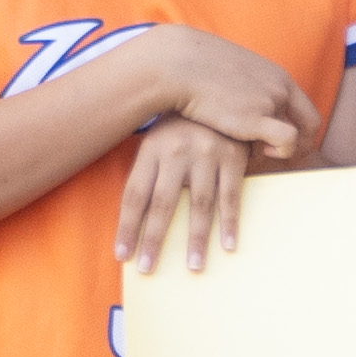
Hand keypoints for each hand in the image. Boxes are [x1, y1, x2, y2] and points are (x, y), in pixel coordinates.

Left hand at [112, 112, 270, 277]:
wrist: (214, 87)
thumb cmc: (180, 126)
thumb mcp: (156, 142)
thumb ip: (147, 174)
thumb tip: (130, 219)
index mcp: (151, 149)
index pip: (134, 195)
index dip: (127, 227)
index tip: (122, 255)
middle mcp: (176, 153)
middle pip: (162, 204)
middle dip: (154, 239)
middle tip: (148, 268)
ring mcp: (206, 155)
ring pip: (199, 205)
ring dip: (196, 239)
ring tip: (194, 267)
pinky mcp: (233, 157)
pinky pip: (231, 195)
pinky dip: (230, 222)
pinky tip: (228, 245)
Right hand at [144, 28, 319, 164]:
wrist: (176, 64)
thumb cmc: (192, 68)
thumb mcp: (229, 70)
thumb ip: (242, 86)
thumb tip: (236, 101)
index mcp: (275, 75)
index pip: (306, 108)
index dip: (301, 131)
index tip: (285, 144)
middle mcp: (279, 88)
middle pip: (307, 125)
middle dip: (300, 147)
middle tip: (279, 159)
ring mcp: (270, 102)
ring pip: (290, 136)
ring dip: (274, 150)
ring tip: (248, 155)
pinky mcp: (256, 118)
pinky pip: (287, 142)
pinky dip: (279, 153)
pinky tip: (254, 155)